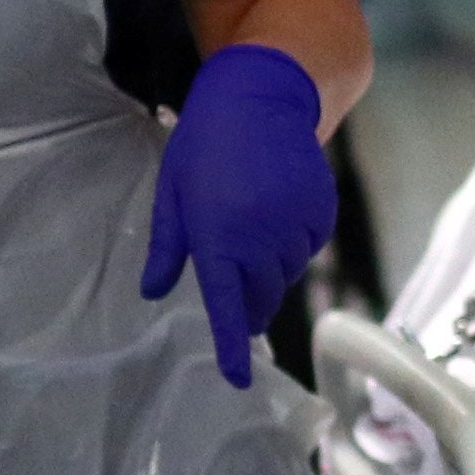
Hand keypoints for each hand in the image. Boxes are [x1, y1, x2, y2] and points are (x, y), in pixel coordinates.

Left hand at [141, 45, 336, 389]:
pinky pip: (308, 248)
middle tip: (236, 279)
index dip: (232, 346)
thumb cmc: (206, 144)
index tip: (238, 379)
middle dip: (249, 300)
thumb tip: (152, 291)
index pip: (227, 306)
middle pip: (261, 297)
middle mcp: (261, 239)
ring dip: (270, 267)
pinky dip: (294, 243)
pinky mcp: (321, 213)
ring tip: (253, 221)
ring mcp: (295, 226)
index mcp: (218, 237)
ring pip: (286, 274)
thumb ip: (168, 248)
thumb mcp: (173, 193)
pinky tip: (277, 208)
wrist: (261, 96)